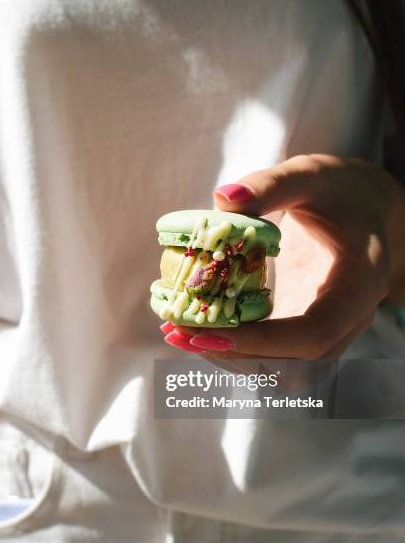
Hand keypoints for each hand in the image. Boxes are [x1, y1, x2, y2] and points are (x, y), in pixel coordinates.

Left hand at [164, 154, 404, 359]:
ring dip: (231, 357)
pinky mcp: (306, 325)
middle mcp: (350, 317)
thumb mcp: (309, 175)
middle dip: (237, 355)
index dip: (262, 341)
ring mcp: (329, 327)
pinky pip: (275, 351)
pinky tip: (197, 326)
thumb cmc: (340, 189)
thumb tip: (221, 199)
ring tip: (178, 333)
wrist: (363, 207)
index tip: (210, 331)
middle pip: (296, 363)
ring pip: (284, 367)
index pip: (315, 333)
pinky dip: (236, 346)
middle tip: (180, 334)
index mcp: (360, 283)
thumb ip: (271, 185)